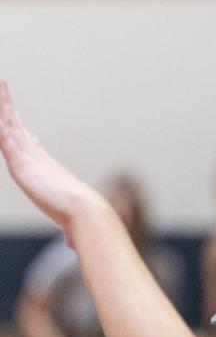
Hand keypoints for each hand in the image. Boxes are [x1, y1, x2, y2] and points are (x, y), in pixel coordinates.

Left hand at [0, 82, 103, 243]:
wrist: (86, 213)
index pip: (33, 149)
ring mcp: (28, 156)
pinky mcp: (19, 159)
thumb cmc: (82, 222)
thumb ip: (69, 233)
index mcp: (48, 171)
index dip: (25, 135)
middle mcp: (38, 159)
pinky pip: (2, 132)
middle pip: (18, 129)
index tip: (21, 125)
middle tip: (3, 92)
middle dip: (9, 112)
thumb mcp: (69, 227)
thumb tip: (73, 244)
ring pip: (8, 124)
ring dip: (1, 105)